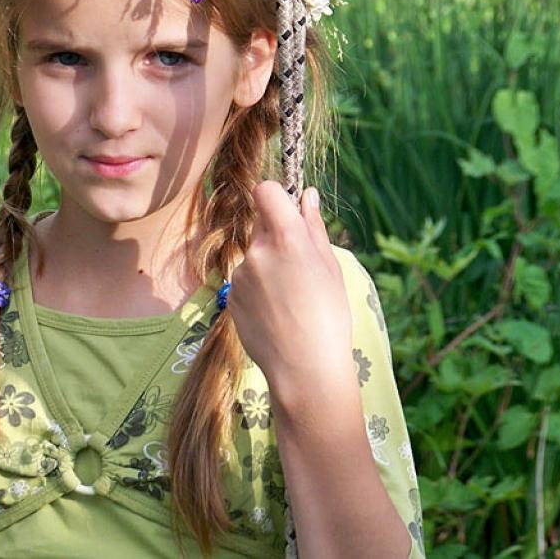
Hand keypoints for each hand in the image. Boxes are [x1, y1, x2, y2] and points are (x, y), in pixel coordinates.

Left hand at [227, 181, 353, 405]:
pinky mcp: (230, 296)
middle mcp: (257, 252)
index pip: (265, 191)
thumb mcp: (330, 268)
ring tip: (290, 299)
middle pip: (261, 226)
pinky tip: (275, 313)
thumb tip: (307, 195)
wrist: (304, 368)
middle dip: (276, 237)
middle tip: (300, 267)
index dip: (275, 196)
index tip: (287, 210)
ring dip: (267, 266)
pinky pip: (244, 280)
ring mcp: (239, 275)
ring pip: (253, 256)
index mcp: (286, 239)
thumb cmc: (328, 316)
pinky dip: (257, 289)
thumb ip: (313, 227)